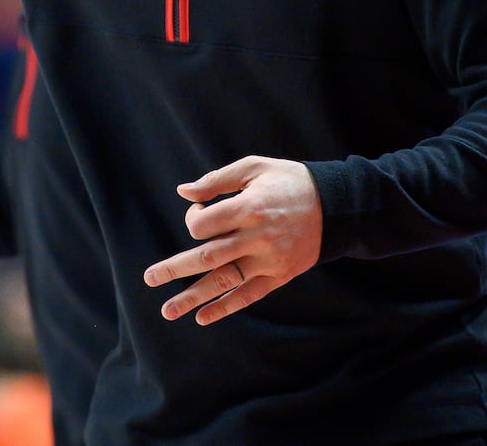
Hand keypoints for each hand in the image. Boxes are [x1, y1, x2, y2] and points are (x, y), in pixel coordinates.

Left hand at [143, 156, 322, 325]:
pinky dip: (225, 307)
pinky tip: (203, 317)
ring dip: (193, 297)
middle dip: (174, 268)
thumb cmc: (289, 180)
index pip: (204, 224)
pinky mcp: (279, 275)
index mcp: (249, 208)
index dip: (193, 219)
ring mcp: (269, 260)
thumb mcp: (254, 168)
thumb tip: (183, 192)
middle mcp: (257, 237)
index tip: (198, 212)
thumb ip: (216, 180)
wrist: (337, 205)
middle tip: (149, 278)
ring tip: (168, 310)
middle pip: (206, 257)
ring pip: (224, 282)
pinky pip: (248, 295)